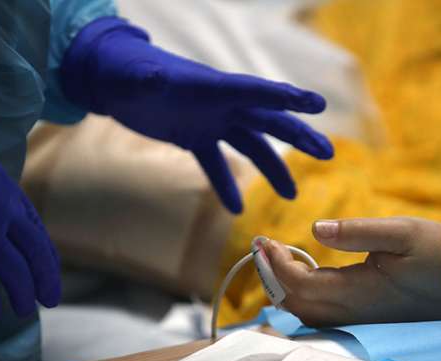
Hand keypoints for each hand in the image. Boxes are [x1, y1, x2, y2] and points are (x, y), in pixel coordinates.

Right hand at [0, 135, 61, 318]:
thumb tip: (5, 228)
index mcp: (2, 185)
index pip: (35, 227)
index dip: (45, 255)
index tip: (48, 271)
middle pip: (35, 251)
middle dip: (47, 279)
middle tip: (50, 298)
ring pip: (15, 272)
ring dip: (23, 295)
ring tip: (24, 310)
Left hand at [61, 17, 333, 213]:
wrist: (113, 79)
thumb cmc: (124, 71)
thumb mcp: (135, 76)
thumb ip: (146, 80)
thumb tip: (151, 80)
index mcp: (213, 86)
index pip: (256, 91)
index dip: (286, 98)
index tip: (317, 105)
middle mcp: (220, 104)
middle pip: (267, 121)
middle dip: (298, 136)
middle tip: (327, 152)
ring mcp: (210, 120)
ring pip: (251, 146)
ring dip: (273, 168)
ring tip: (291, 196)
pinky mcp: (194, 137)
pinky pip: (216, 164)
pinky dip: (226, 186)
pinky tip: (236, 209)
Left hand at [262, 217, 440, 326]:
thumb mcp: (405, 233)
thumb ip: (358, 231)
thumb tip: (315, 229)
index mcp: (359, 294)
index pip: (298, 285)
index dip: (274, 264)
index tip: (261, 239)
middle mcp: (357, 316)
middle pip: (297, 307)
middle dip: (273, 279)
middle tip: (263, 250)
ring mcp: (367, 323)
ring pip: (311, 316)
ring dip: (288, 291)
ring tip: (279, 262)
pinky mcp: (377, 322)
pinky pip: (328, 318)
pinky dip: (308, 299)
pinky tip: (313, 277)